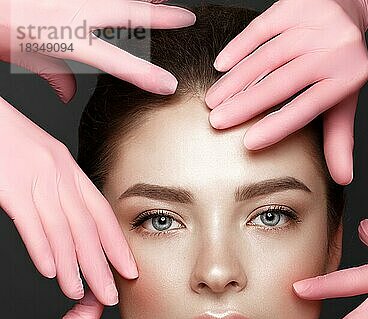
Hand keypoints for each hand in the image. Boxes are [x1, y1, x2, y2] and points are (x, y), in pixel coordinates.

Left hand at [0, 0, 195, 101]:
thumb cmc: (1, 29)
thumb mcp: (27, 58)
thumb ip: (54, 76)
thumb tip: (67, 97)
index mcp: (67, 38)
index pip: (116, 60)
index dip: (145, 74)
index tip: (169, 85)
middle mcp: (73, 11)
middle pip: (127, 13)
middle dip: (160, 18)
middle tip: (186, 18)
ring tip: (166, 0)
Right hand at [0, 97, 140, 304]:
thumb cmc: (5, 137)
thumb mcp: (40, 159)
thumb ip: (57, 189)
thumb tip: (67, 228)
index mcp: (68, 167)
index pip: (101, 212)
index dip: (117, 245)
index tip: (129, 270)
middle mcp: (57, 172)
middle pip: (87, 228)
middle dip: (101, 266)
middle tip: (110, 294)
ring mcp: (34, 177)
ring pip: (61, 230)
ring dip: (72, 267)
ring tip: (77, 292)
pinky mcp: (10, 185)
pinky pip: (31, 222)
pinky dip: (42, 249)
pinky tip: (50, 271)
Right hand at [205, 0, 367, 184]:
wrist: (351, 4)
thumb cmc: (342, 63)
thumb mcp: (345, 100)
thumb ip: (339, 139)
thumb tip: (343, 179)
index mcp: (349, 75)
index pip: (307, 106)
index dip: (278, 126)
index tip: (249, 143)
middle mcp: (336, 45)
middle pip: (283, 81)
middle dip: (246, 104)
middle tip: (217, 122)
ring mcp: (316, 20)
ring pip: (268, 55)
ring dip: (236, 80)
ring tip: (214, 101)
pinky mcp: (297, 4)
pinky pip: (262, 27)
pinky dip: (239, 47)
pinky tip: (220, 66)